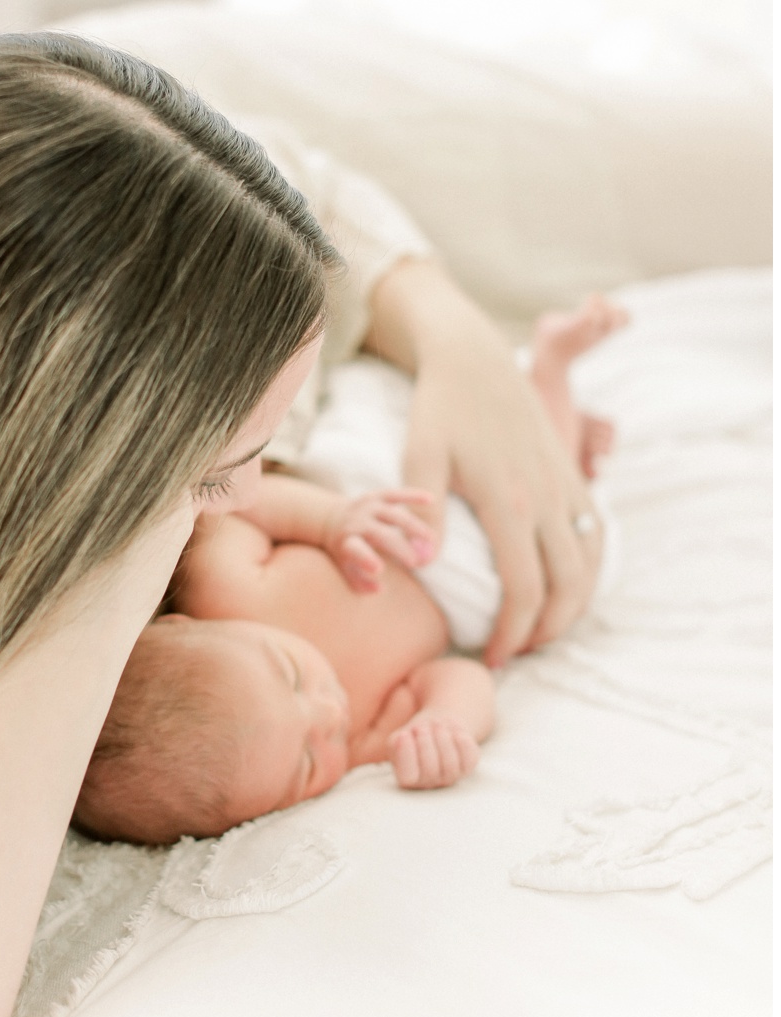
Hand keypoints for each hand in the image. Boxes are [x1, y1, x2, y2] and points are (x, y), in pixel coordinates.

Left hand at [322, 488, 435, 593]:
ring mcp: (366, 507)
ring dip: (415, 528)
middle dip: (400, 548)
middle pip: (382, 535)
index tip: (380, 570)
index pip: (356, 551)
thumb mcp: (345, 569)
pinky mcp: (376, 496)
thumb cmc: (344, 551)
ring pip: (395, 515)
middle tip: (416, 563)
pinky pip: (396, 494)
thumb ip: (361, 583)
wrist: (330, 518)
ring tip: (431, 542)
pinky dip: (412, 496)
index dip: (367, 560)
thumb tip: (379, 588)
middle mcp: (355, 522)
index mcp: (346, 542)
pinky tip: (430, 500)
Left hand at [366, 260, 600, 666]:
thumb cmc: (440, 409)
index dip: (512, 633)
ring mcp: (566, 486)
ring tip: (539, 631)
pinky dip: (589, 570)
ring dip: (572, 607)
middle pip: (565, 587)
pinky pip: (595, 534)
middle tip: (515, 653)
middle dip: (545, 631)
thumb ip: (424, 513)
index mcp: (509, 500)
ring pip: (588, 566)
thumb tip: (427, 568)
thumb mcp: (419, 454)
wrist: (475, 359)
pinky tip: (566, 588)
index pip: (523, 589)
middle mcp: (546, 498)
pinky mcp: (572, 474)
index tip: (491, 657)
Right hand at [388, 711, 478, 788]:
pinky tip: (452, 731)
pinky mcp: (468, 766)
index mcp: (407, 780)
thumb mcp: (398, 738)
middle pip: (430, 768)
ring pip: (451, 762)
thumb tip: (403, 738)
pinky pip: (468, 755)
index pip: (408, 776)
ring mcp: (450, 777)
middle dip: (425, 741)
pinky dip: (460, 737)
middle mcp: (429, 783)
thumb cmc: (414, 735)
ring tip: (435, 723)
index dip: (406, 754)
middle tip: (421, 726)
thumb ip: (396, 744)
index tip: (404, 734)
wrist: (436, 728)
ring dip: (442, 736)